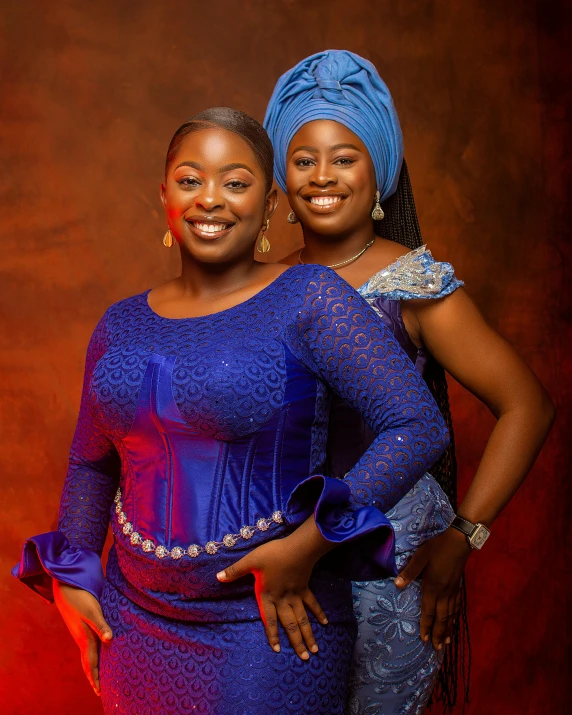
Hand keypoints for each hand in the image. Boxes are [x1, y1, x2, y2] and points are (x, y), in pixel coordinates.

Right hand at [53, 580, 112, 695]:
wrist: (66, 586)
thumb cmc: (80, 598)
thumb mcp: (92, 611)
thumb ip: (101, 625)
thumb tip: (109, 640)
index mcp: (84, 638)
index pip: (90, 663)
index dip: (95, 677)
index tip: (99, 691)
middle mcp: (82, 638)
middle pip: (88, 662)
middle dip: (93, 676)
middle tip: (99, 690)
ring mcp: (81, 633)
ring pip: (88, 654)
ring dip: (93, 666)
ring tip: (98, 676)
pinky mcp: (82, 626)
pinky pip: (88, 646)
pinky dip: (93, 654)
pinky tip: (98, 652)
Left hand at [217, 533, 328, 660]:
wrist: (297, 548)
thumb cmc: (273, 554)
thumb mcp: (251, 561)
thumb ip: (235, 571)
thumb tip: (218, 578)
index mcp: (268, 595)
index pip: (269, 619)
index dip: (272, 634)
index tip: (277, 650)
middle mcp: (282, 600)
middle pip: (290, 625)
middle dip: (296, 642)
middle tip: (305, 658)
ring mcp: (295, 595)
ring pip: (302, 619)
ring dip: (308, 634)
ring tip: (314, 650)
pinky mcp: (305, 588)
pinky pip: (312, 603)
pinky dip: (318, 612)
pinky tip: (325, 623)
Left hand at [394, 527, 471, 650]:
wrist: (459, 542)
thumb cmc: (437, 548)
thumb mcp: (420, 557)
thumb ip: (409, 571)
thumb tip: (396, 585)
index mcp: (433, 587)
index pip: (428, 612)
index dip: (425, 626)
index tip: (423, 640)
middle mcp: (444, 593)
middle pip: (441, 618)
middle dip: (438, 634)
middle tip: (436, 648)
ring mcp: (453, 591)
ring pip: (450, 615)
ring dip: (447, 629)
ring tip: (445, 642)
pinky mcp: (458, 587)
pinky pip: (457, 607)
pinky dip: (455, 618)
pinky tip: (454, 622)